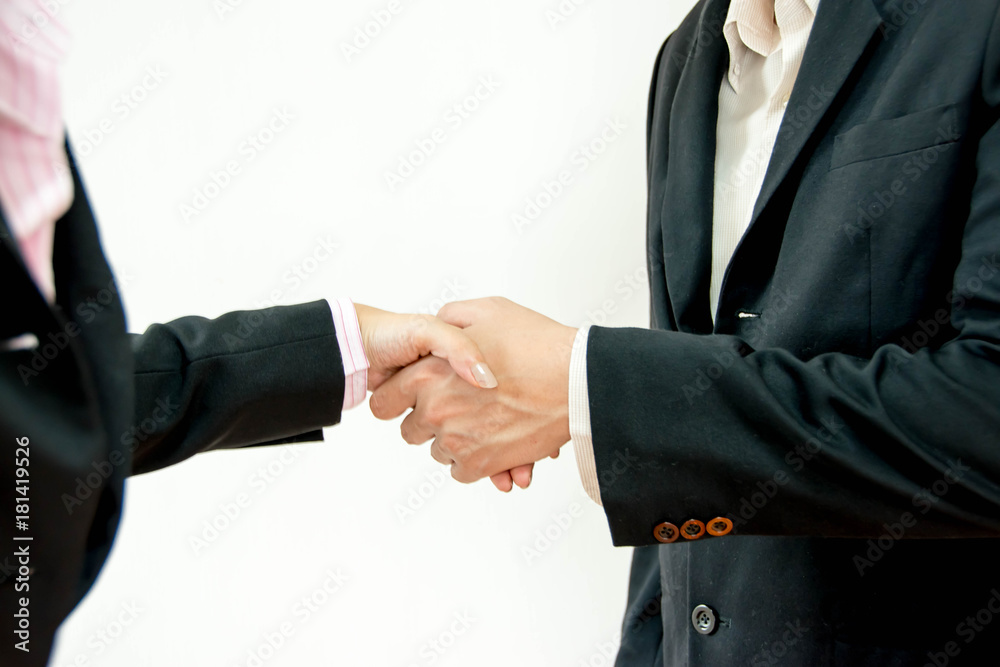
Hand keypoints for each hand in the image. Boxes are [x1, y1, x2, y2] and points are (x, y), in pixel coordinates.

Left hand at [369, 298, 576, 485]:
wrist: (576, 380)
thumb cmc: (537, 344)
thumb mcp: (487, 311)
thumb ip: (451, 319)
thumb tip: (438, 327)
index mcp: (428, 374)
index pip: (385, 401)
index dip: (398, 398)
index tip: (411, 398)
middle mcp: (436, 410)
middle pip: (410, 430)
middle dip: (429, 419)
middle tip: (459, 405)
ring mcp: (457, 441)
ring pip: (438, 450)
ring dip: (455, 439)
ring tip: (484, 419)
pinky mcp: (481, 464)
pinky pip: (460, 470)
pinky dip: (474, 460)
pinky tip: (493, 439)